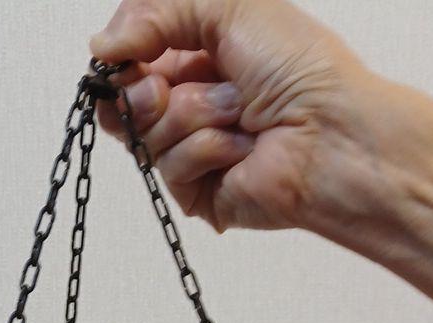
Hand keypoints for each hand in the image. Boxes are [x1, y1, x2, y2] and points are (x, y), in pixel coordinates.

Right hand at [90, 0, 405, 239]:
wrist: (332, 132)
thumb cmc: (299, 68)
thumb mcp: (227, 7)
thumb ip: (154, 12)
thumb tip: (100, 48)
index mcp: (198, 59)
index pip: (131, 61)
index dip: (121, 58)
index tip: (121, 54)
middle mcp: (193, 106)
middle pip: (124, 103)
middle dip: (142, 91)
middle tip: (164, 88)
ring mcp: (194, 153)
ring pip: (146, 134)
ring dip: (192, 114)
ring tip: (239, 112)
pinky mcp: (199, 194)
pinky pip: (170, 169)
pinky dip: (206, 149)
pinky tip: (243, 147)